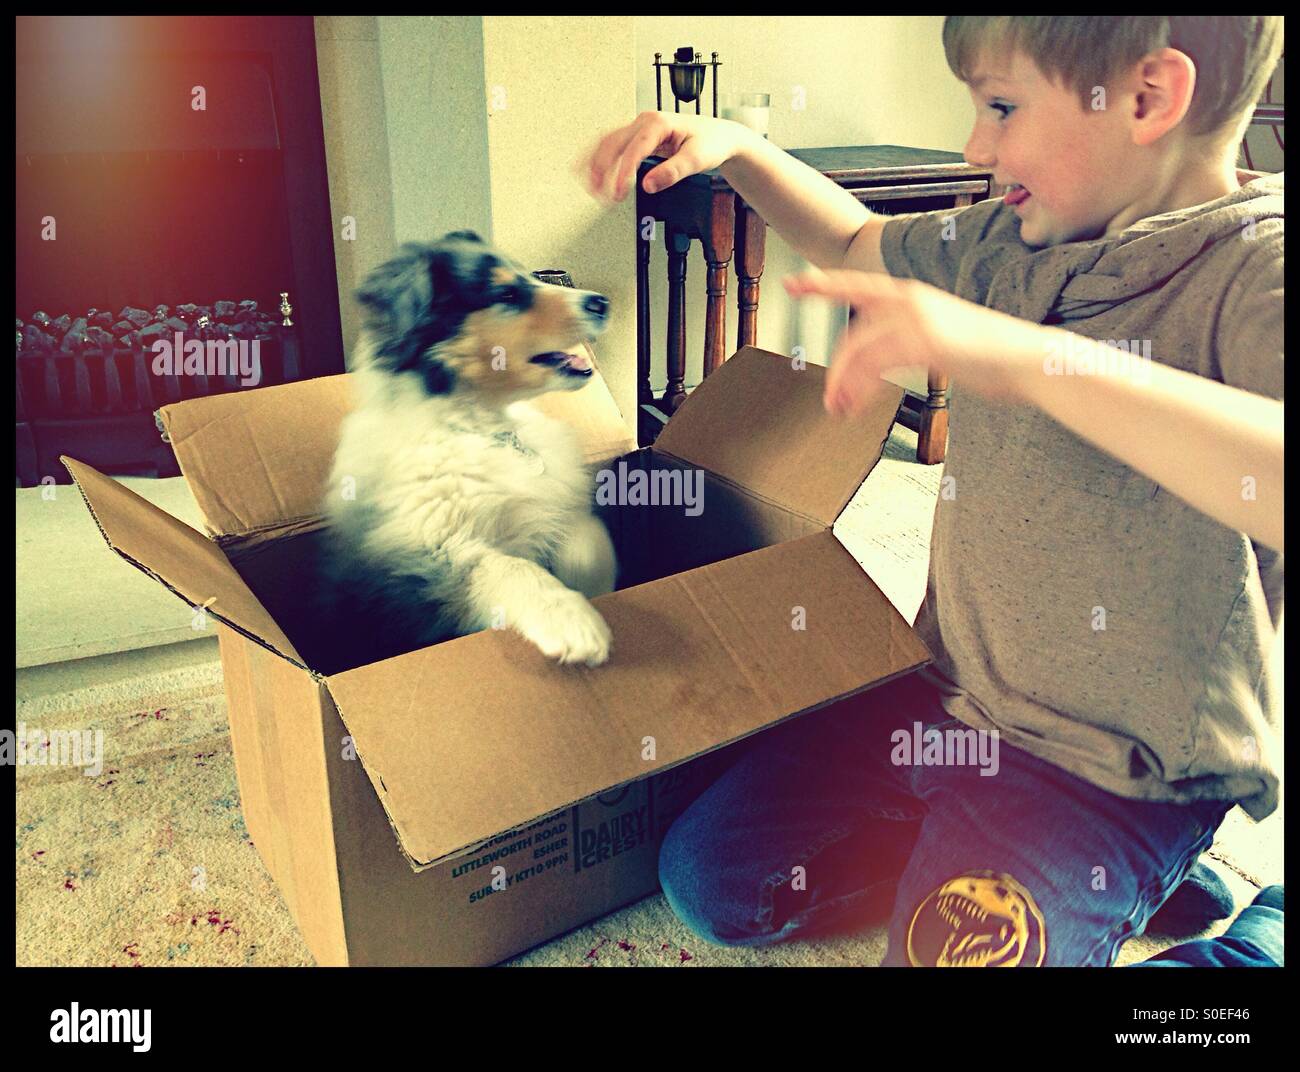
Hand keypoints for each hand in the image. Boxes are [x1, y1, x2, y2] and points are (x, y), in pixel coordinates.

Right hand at [576, 111, 756, 204]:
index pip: (635, 148)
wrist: (720, 136)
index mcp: (658, 123)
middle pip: (613, 143)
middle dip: (602, 169)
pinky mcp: (640, 137)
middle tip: (599, 194)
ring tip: (590, 187)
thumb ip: (673, 172)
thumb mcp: (697, 159)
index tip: (620, 192)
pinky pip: (614, 146)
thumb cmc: (711, 143)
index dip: (624, 172)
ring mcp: (641, 128)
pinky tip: (595, 174)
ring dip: (596, 163)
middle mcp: (646, 121)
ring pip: (608, 143)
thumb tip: (649, 185)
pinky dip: (602, 159)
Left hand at [782, 268, 1038, 416]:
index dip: (822, 284)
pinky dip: (860, 387)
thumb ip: (911, 343)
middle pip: (852, 334)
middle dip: (836, 372)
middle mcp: (911, 301)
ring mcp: (917, 318)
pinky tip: (857, 406)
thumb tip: (885, 365)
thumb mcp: (945, 339)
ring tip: (841, 412)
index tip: (793, 285)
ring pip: (859, 351)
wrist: (1030, 360)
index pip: (857, 286)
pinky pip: (876, 364)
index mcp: (914, 297)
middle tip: (830, 403)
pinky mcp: (925, 341)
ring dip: (844, 385)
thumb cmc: (993, 357)